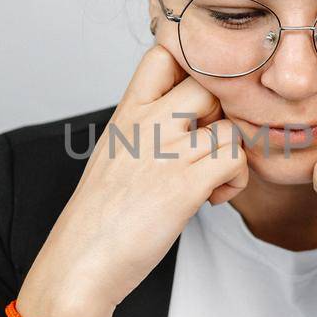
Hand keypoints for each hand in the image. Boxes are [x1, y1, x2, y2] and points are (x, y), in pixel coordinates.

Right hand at [18, 45, 248, 316]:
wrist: (80, 263)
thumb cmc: (100, 217)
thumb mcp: (116, 154)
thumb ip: (148, 128)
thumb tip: (188, 118)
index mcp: (127, 112)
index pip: (165, 54)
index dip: (193, 70)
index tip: (198, 107)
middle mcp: (146, 124)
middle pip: (209, 83)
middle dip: (224, 115)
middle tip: (211, 148)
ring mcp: (165, 153)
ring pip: (229, 122)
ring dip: (234, 153)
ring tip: (214, 180)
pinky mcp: (183, 186)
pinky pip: (235, 158)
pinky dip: (236, 180)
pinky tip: (213, 199)